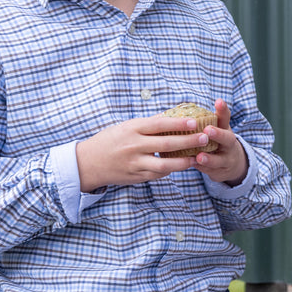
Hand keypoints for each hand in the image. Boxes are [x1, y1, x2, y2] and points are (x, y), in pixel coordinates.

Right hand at [76, 115, 201, 191]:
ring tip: (197, 158)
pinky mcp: (136, 177)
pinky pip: (157, 174)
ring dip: (183, 162)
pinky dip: (170, 170)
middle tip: (204, 138)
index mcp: (132, 129)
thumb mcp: (126, 127)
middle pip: (166, 144)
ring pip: (164, 165)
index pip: (159, 125)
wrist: (87, 163)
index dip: (178, 123)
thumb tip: (172, 115)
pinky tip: (181, 166)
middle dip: (188, 142)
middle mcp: (134, 146)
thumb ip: (148, 124)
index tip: (195, 122)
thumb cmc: (110, 140)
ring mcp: (135, 163)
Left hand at [191, 99, 249, 186]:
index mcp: (225, 130)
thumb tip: (179, 107)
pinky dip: (201, 168)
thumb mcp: (216, 128)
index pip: (225, 118)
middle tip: (208, 130)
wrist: (231, 164)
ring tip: (200, 156)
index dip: (223, 110)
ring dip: (209, 158)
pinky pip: (210, 171)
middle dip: (218, 134)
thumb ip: (204, 120)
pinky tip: (191, 165)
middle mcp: (228, 144)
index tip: (218, 101)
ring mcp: (226, 159)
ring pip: (219, 159)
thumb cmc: (216, 141)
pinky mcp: (219, 171)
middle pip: (227, 138)